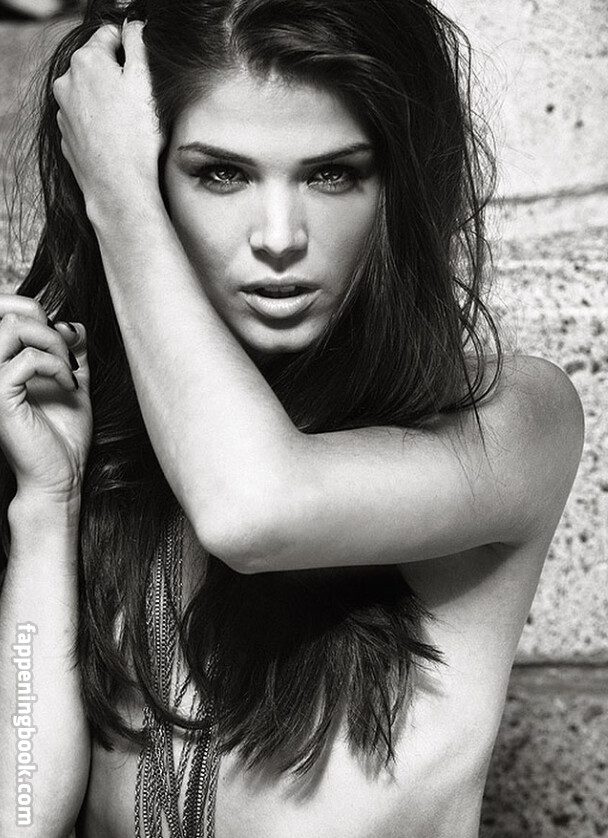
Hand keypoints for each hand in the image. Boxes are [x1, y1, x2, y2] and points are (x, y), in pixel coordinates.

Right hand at [0, 295, 91, 503]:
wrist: (61, 475)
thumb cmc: (63, 435)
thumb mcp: (71, 382)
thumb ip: (70, 351)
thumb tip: (71, 323)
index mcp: (3, 361)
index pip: (7, 310)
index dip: (41, 314)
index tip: (67, 346)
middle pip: (8, 311)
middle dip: (47, 325)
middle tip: (67, 357)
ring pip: (14, 327)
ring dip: (53, 343)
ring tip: (69, 372)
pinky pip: (26, 359)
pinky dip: (56, 367)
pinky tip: (70, 387)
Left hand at [52, 21, 162, 220]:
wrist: (119, 185)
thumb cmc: (136, 135)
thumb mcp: (145, 81)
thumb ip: (138, 44)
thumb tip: (133, 27)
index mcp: (86, 61)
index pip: (110, 36)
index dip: (131, 51)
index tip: (143, 74)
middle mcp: (67, 82)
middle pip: (97, 66)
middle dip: (117, 78)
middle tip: (139, 103)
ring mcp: (63, 111)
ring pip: (90, 94)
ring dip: (107, 102)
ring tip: (128, 126)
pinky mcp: (66, 136)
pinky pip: (86, 121)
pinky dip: (99, 124)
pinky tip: (116, 140)